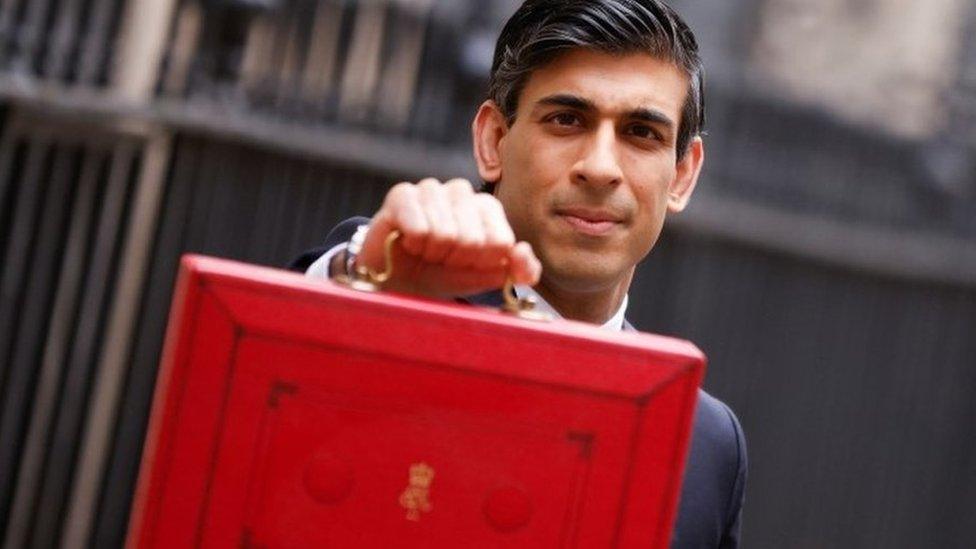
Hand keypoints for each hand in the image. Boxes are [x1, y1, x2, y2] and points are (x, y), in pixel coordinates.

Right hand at [355, 178, 541, 297]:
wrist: (399, 280)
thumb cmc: (445, 273)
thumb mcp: (488, 277)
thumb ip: (520, 270)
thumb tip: (523, 252)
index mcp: (487, 208)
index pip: (501, 242)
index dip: (482, 263)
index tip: (467, 263)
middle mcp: (461, 192)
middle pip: (473, 240)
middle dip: (456, 260)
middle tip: (442, 258)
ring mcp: (431, 189)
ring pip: (445, 234)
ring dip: (433, 254)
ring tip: (425, 250)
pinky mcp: (402, 195)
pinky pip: (419, 228)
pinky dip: (414, 246)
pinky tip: (408, 242)